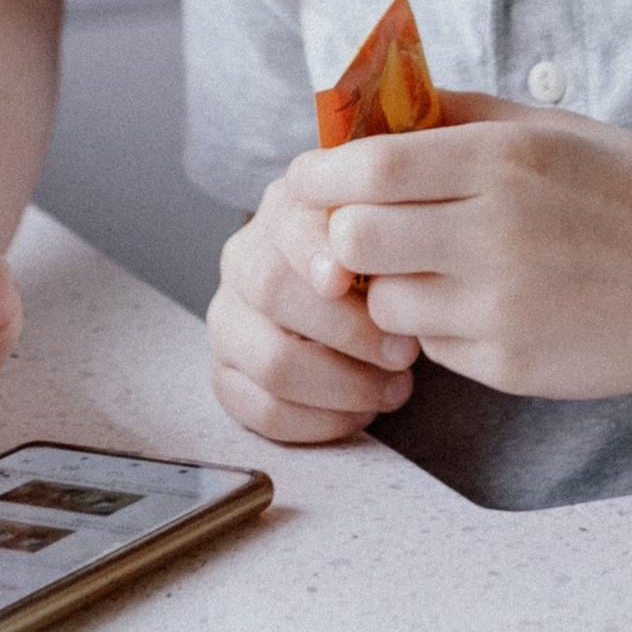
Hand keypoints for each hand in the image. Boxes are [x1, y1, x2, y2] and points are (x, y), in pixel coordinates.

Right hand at [205, 174, 421, 446]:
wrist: (350, 303)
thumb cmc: (377, 267)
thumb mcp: (384, 234)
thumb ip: (384, 239)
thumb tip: (393, 277)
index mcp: (283, 210)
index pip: (288, 225)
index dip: (315, 251)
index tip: (349, 279)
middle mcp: (243, 260)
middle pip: (272, 291)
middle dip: (347, 330)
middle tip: (405, 352)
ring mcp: (228, 321)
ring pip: (271, 362)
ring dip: (343, 385)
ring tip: (394, 387)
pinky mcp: (226, 376)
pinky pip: (266, 411)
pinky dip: (322, 420)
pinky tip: (361, 411)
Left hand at [276, 96, 631, 403]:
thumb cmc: (629, 190)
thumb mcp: (549, 127)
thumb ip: (458, 114)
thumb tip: (369, 109)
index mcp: (504, 159)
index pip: (369, 166)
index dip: (320, 174)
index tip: (307, 179)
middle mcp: (497, 232)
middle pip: (355, 241)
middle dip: (343, 238)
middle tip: (363, 233)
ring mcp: (504, 307)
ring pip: (386, 304)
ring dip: (390, 289)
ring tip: (432, 272)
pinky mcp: (512, 366)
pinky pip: (433, 349)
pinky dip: (437, 330)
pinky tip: (482, 307)